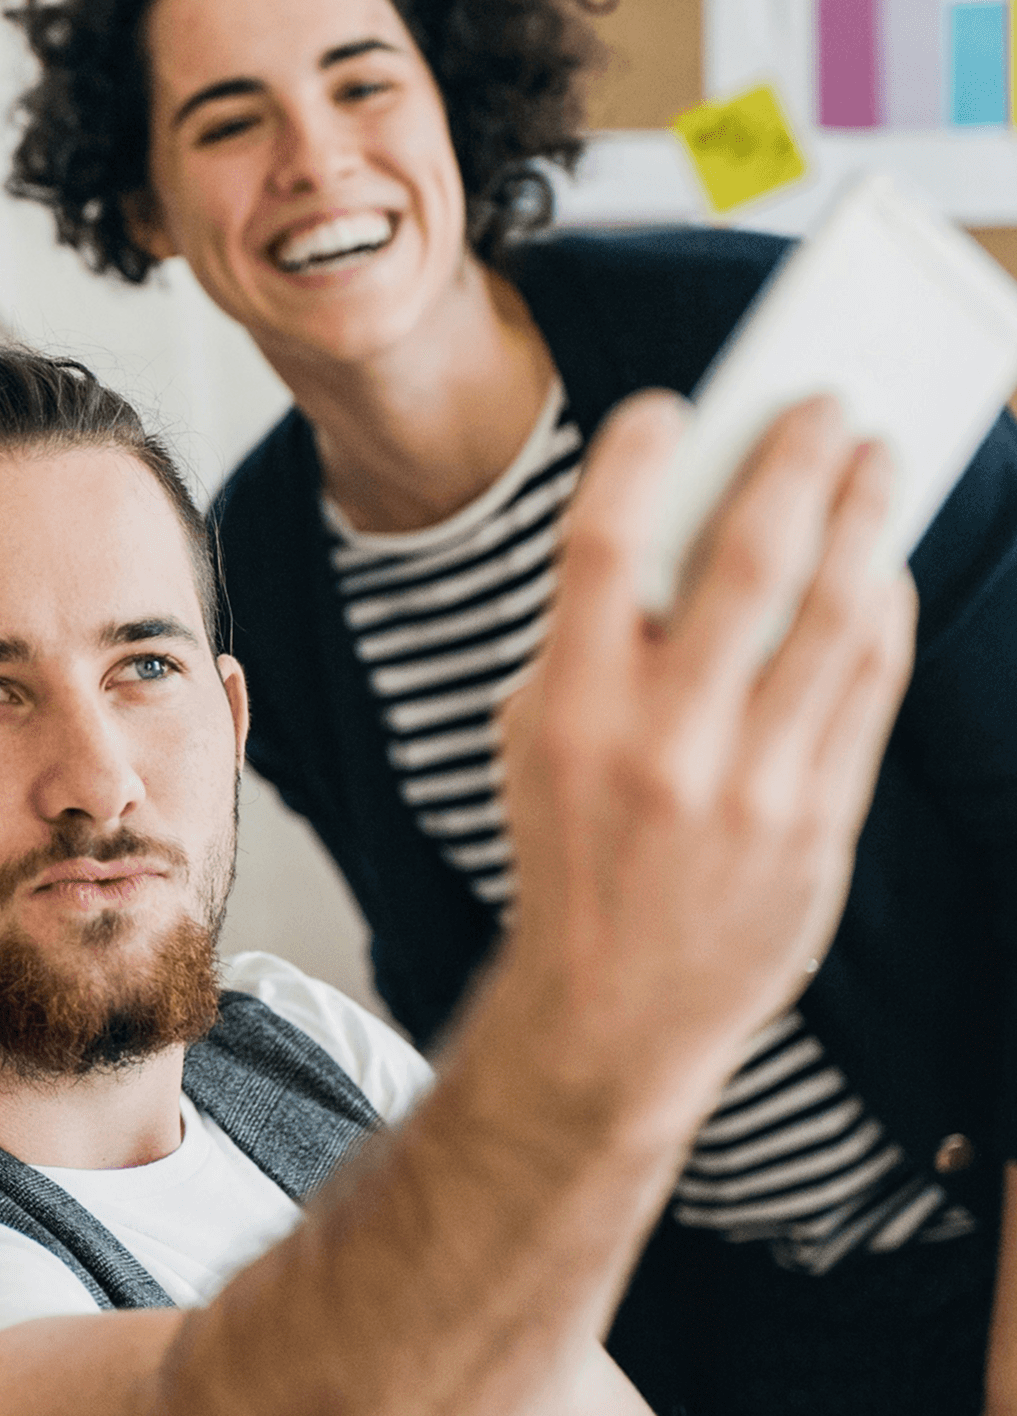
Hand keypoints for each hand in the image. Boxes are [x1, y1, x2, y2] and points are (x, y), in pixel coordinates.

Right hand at [497, 395, 912, 1134]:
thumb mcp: (537, 741)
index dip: (638, 458)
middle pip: (746, 562)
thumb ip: (595, 641)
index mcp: (567, 713)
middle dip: (793, 462)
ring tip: (875, 460)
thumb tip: (686, 521)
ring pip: (833, 617)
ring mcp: (750, 788)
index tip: (668, 407)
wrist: (610, 1012)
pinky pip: (865, 687)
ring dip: (863, 519)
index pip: (602, 548)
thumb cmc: (572, 851)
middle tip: (823, 404)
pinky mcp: (817, 824)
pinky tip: (879, 568)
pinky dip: (879, 611)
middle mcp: (661, 746)